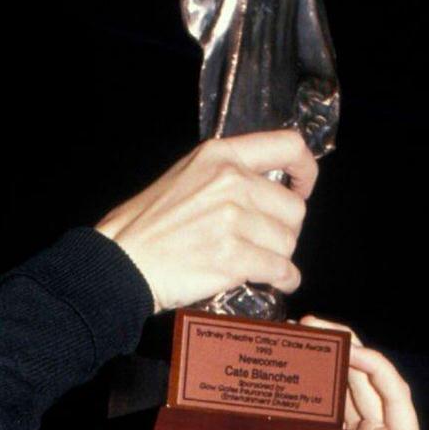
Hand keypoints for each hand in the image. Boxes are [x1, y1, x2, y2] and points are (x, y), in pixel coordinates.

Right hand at [96, 131, 316, 313]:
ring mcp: (233, 220)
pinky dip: (284, 280)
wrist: (122, 260)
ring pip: (287, 243)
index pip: (288, 146)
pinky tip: (276, 282)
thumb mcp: (187, 175)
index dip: (306, 171)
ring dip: (279, 258)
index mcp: (221, 155)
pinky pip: (280, 270)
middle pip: (293, 209)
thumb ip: (226, 174)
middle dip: (285, 230)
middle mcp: (232, 181)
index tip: (301, 189)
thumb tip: (266, 191)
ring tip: (259, 264)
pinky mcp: (233, 257)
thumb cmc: (148, 224)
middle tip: (265, 243)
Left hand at [283, 323, 423, 429]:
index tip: (282, 353)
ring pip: (371, 381)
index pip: (323, 402)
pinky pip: (396, 395)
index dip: (306, 374)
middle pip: (347, 384)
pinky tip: (356, 352)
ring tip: (326, 331)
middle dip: (325, 352)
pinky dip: (377, 368)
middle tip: (300, 331)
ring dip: (351, 350)